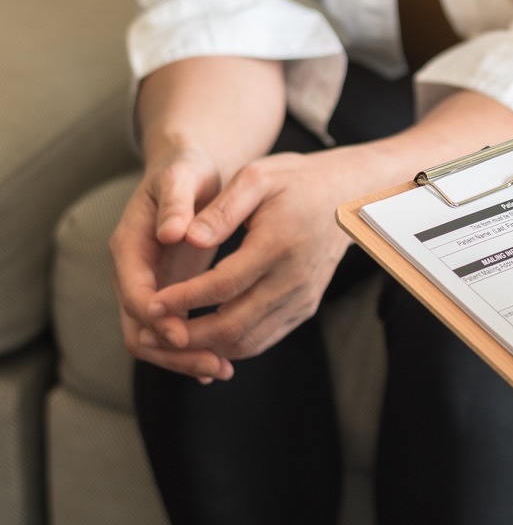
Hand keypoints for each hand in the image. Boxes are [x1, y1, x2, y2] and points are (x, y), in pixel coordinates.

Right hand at [109, 144, 233, 381]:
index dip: (156, 317)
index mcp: (129, 246)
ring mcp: (149, 286)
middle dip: (171, 352)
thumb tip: (170, 233)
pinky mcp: (169, 294)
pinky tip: (221, 363)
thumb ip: (174, 202)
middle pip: (138, 328)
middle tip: (211, 366)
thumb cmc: (186, 171)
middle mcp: (133, 273)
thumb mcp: (181, 177)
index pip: (134, 294)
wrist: (188, 171)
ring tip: (221, 370)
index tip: (183, 333)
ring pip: (154, 338)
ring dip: (184, 358)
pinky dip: (192, 349)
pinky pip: (172, 331)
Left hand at [146, 147, 361, 359]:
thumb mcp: (257, 177)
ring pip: (248, 341)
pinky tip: (202, 336)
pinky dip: (230, 344)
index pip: (223, 285)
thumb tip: (185, 237)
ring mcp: (303, 298)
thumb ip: (220, 209)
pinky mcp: (305, 308)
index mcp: (279, 245)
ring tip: (170, 339)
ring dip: (206, 347)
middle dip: (187, 337)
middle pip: (233, 326)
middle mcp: (294, 280)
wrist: (348, 198)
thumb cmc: (297, 181)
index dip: (183, 299)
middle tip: (150, 334)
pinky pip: (263, 339)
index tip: (151, 303)